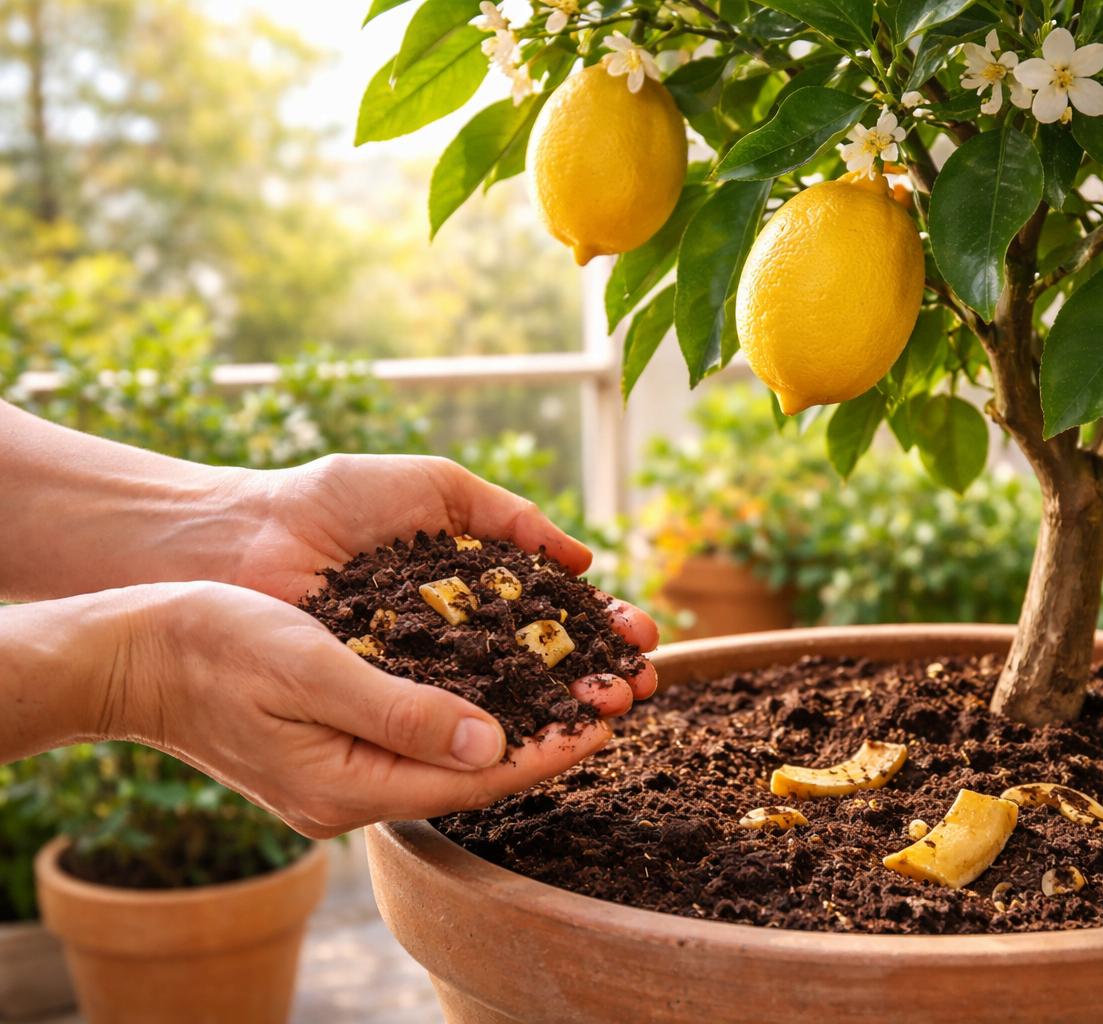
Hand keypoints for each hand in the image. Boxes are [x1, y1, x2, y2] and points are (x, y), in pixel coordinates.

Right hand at [115, 581, 636, 837]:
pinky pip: (422, 737)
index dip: (547, 749)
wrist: (131, 653)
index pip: (473, 779)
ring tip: (579, 686)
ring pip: (452, 755)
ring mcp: (340, 778)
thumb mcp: (311, 668)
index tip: (607, 719)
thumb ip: (400, 712)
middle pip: (473, 773)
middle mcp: (349, 795)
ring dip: (519, 720)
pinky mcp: (334, 750)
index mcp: (344, 787)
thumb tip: (492, 743)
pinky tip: (506, 680)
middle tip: (616, 696)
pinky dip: (473, 709)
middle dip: (549, 735)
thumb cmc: (212, 646)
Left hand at [228, 452, 658, 701]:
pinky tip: (540, 733)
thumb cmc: (334, 500)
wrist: (245, 532)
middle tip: (639, 686)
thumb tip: (581, 557)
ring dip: (563, 707)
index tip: (642, 638)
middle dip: (596, 674)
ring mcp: (418, 676)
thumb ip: (507, 517)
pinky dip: (496, 730)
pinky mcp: (382, 705)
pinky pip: (446, 722)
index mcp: (471, 586)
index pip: (552, 614)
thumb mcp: (434, 489)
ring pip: (505, 700)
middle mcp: (452, 638)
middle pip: (542, 665)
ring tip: (611, 709)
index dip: (599, 628)